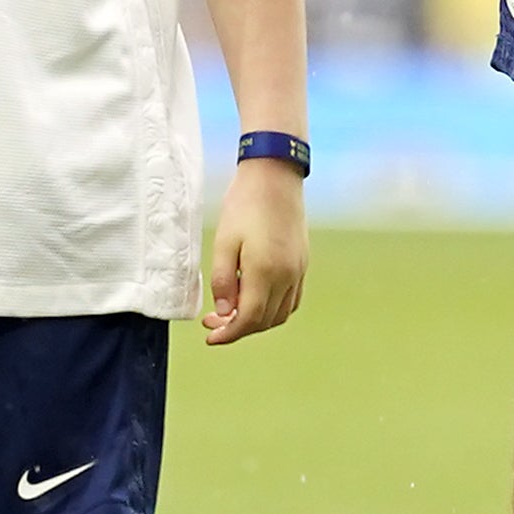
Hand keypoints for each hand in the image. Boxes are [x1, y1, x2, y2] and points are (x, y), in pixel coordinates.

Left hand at [204, 158, 310, 344]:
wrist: (275, 175)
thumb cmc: (244, 205)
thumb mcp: (224, 242)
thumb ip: (222, 281)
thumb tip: (224, 313)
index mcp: (265, 271)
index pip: (249, 319)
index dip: (229, 334)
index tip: (210, 337)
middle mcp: (287, 275)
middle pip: (265, 321)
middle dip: (239, 328)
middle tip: (213, 322)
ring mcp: (298, 270)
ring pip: (280, 313)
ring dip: (257, 320)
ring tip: (232, 311)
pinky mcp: (303, 262)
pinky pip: (292, 299)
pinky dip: (274, 308)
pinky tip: (255, 298)